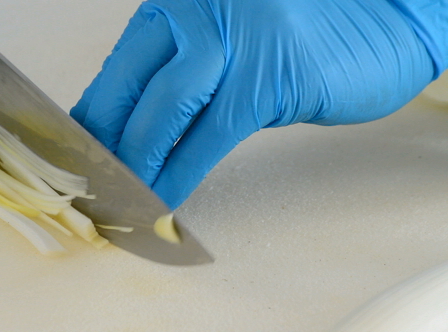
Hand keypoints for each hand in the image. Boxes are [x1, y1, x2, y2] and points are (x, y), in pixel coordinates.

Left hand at [71, 0, 439, 209]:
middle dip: (104, 147)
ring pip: (163, 112)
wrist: (380, 19)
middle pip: (130, 89)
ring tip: (119, 199)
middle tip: (88, 184)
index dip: (94, 118)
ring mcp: (234, 43)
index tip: (77, 154)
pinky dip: (179, 173)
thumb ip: (182, 74)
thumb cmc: (297, 35)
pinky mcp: (269, 80)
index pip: (119, 69)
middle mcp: (199, 14)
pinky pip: (209, 137)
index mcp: (180, 5)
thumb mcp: (227, 44)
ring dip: (135, 164)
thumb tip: (135, 126)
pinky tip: (162, 199)